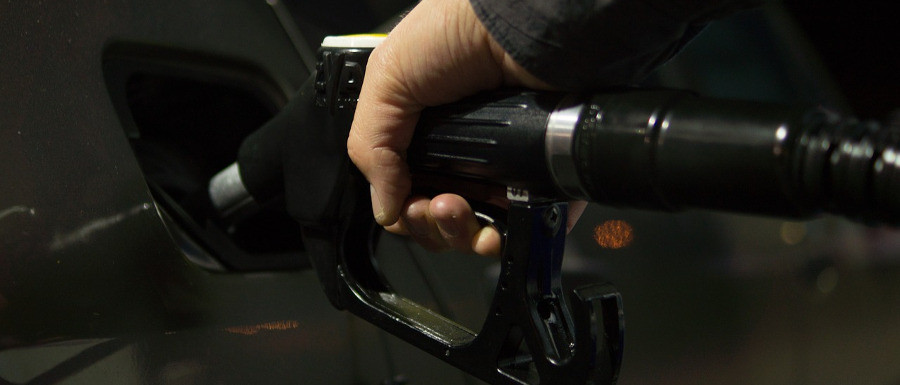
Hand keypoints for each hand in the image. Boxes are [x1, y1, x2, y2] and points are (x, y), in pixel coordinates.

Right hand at [347, 0, 581, 255]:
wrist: (524, 23)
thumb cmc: (458, 30)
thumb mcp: (389, 77)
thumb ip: (372, 145)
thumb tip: (384, 209)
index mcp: (427, 132)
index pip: (408, 191)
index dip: (405, 211)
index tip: (407, 205)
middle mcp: (466, 151)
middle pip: (442, 219)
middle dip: (431, 224)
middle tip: (436, 205)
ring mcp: (506, 166)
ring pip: (480, 231)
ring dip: (461, 234)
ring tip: (459, 207)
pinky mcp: (543, 175)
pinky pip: (526, 226)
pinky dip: (508, 239)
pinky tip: (496, 230)